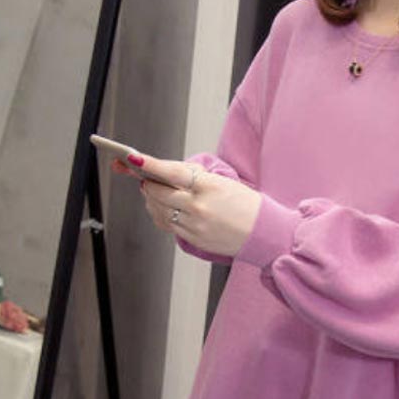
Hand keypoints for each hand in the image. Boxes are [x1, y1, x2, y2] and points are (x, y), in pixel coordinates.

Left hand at [111, 153, 261, 257]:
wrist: (264, 233)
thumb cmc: (247, 205)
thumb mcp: (224, 183)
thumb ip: (195, 177)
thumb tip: (168, 173)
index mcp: (209, 187)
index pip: (173, 173)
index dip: (150, 165)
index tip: (133, 158)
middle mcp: (200, 208)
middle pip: (160, 193)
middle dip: (148, 183)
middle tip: (143, 176)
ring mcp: (196, 226)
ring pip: (160, 210)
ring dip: (151, 199)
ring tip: (151, 191)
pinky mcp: (194, 240)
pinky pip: (168, 225)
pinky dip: (159, 214)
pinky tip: (159, 208)